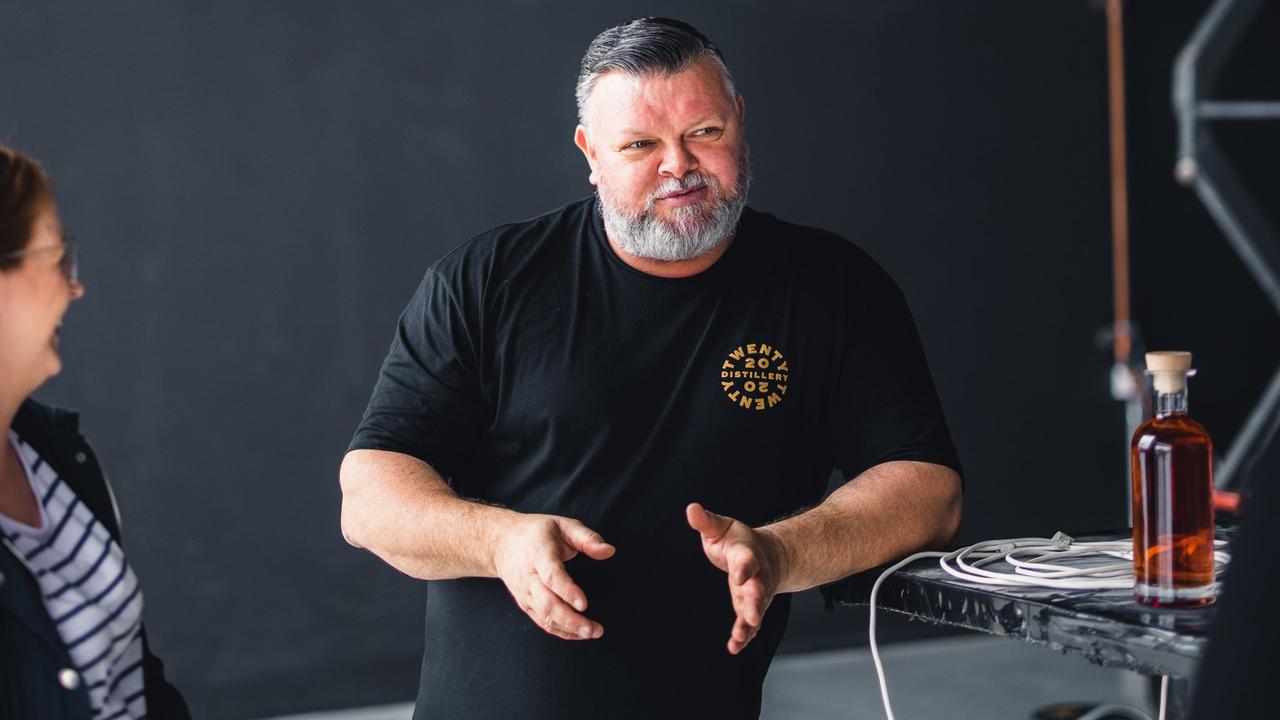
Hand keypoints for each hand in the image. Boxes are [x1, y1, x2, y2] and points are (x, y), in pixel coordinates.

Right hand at [491, 513, 614, 640]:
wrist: (501, 543)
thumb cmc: (537, 532)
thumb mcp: (563, 525)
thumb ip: (587, 538)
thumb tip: (610, 551)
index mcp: (538, 553)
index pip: (551, 576)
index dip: (567, 591)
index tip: (584, 604)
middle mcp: (528, 577)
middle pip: (547, 603)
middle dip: (570, 619)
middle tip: (592, 629)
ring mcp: (525, 593)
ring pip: (544, 616)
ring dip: (568, 628)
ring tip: (592, 632)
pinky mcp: (525, 604)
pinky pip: (542, 622)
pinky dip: (561, 631)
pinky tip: (579, 634)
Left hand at [686, 503, 785, 654]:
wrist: (768, 555)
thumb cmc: (738, 541)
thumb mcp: (722, 527)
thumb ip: (706, 521)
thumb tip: (690, 508)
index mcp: (747, 554)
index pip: (746, 561)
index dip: (744, 569)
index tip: (739, 577)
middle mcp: (757, 576)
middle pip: (758, 590)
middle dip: (754, 604)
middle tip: (752, 617)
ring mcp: (756, 594)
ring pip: (755, 610)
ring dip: (749, 625)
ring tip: (740, 638)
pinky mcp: (750, 607)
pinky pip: (750, 624)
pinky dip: (744, 636)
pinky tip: (735, 647)